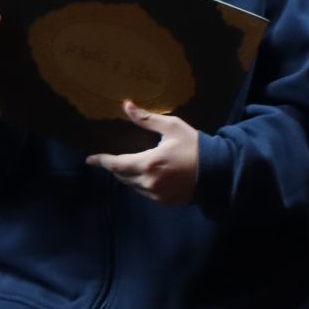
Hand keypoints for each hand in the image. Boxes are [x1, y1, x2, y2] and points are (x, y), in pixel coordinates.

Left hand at [85, 100, 202, 205]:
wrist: (218, 171)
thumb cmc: (195, 146)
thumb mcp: (173, 127)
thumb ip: (147, 120)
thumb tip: (126, 106)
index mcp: (148, 163)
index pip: (116, 164)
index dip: (102, 161)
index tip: (90, 159)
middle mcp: (149, 182)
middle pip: (122, 176)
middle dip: (115, 167)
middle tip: (112, 159)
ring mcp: (156, 195)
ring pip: (132, 186)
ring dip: (128, 176)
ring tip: (130, 166)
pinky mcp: (164, 202)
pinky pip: (144, 193)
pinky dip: (141, 184)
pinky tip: (148, 176)